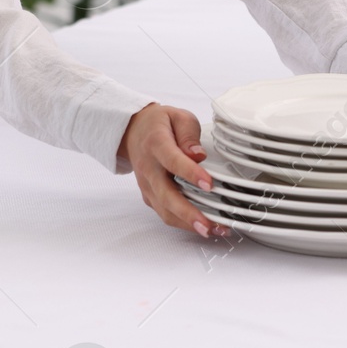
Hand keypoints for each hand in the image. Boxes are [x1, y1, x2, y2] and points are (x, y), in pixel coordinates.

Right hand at [117, 103, 231, 238]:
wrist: (132, 132)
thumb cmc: (158, 125)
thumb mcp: (178, 117)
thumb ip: (189, 134)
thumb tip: (198, 155)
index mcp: (156, 144)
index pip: (173, 161)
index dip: (191, 174)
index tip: (209, 184)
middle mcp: (149, 169)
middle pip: (166, 195)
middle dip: (188, 214)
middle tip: (208, 225)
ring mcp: (148, 186)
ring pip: (165, 210)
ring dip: (189, 224)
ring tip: (214, 230)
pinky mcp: (150, 197)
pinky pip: (165, 214)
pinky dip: (184, 224)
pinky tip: (204, 227)